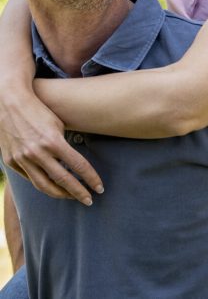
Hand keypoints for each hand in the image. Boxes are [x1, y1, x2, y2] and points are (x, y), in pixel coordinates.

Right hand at [0, 86, 102, 204]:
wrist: (9, 104)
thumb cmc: (39, 110)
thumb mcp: (57, 124)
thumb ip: (63, 144)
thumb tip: (72, 163)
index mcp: (53, 141)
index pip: (77, 165)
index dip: (90, 178)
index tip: (99, 188)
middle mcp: (37, 153)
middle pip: (62, 180)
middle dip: (77, 192)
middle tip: (89, 200)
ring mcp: (22, 159)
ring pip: (43, 185)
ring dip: (60, 194)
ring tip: (72, 197)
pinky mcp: (11, 162)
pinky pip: (29, 178)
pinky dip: (42, 184)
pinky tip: (52, 187)